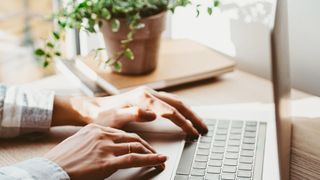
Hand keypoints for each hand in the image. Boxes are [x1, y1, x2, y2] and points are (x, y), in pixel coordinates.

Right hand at [44, 124, 166, 179]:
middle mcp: (102, 135)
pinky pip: (133, 158)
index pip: (122, 133)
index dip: (135, 140)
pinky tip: (158, 160)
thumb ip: (94, 141)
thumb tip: (104, 148)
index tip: (142, 144)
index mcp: (96, 129)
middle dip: (146, 145)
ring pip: (135, 146)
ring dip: (151, 153)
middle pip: (132, 138)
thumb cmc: (62, 160)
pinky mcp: (106, 162)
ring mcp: (105, 147)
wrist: (49, 171)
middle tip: (155, 152)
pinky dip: (149, 159)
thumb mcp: (78, 143)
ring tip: (159, 158)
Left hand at [52, 86, 207, 136]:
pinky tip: (183, 116)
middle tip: (203, 128)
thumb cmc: (102, 115)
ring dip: (188, 112)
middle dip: (192, 116)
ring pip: (175, 102)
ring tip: (198, 123)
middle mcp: (148, 94)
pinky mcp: (147, 99)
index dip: (183, 122)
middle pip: (177, 104)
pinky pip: (169, 103)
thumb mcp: (115, 117)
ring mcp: (149, 95)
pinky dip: (180, 110)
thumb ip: (134, 114)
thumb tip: (154, 114)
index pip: (170, 110)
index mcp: (143, 98)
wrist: (92, 108)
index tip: (192, 132)